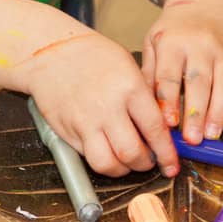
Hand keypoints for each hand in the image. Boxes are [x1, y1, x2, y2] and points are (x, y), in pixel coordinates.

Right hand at [21, 31, 179, 177]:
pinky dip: (101, 159)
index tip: (171, 164)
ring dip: (122, 169)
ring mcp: (83, 122)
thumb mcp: (129, 67)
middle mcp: (106, 108)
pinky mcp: (66, 132)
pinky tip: (106, 148)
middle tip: (149, 160)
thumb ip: (145, 98)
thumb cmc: (91, 56)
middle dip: (146, 164)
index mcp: (128, 88)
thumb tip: (162, 128)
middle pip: (132, 154)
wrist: (51, 52)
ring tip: (126, 160)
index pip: (155, 131)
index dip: (166, 154)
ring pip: (107, 164)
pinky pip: (87, 157)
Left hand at [142, 0, 222, 144]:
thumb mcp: (153, 42)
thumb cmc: (174, 30)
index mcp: (173, 42)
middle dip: (196, 113)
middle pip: (200, 82)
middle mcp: (201, 45)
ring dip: (219, 112)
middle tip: (192, 139)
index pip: (170, 74)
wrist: (208, 5)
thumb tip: (146, 108)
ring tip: (211, 136)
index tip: (167, 124)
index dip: (169, 100)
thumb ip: (150, 73)